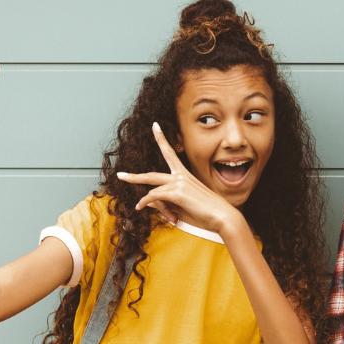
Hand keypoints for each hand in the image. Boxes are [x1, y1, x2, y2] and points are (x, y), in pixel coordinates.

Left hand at [116, 123, 244, 235]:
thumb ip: (166, 203)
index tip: (155, 126)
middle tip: (120, 175)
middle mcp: (181, 176)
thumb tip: (149, 202)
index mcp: (185, 176)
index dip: (162, 139)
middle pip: (152, 174)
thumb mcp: (183, 207)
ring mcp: (179, 182)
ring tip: (135, 204)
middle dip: (134, 175)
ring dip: (143, 198)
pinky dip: (144, 202)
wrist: (223, 217)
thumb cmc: (207, 214)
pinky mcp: (177, 192)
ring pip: (151, 187)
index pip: (171, 154)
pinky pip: (153, 196)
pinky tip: (140, 208)